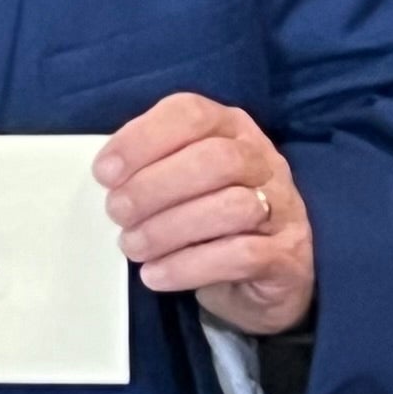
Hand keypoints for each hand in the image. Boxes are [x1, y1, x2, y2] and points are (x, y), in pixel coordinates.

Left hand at [98, 94, 314, 336]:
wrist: (263, 278)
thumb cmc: (206, 218)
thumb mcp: (179, 180)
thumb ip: (148, 167)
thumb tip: (106, 178)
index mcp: (230, 129)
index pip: (190, 114)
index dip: (142, 139)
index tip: (104, 173)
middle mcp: (263, 161)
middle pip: (214, 159)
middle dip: (154, 186)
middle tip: (118, 212)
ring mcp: (283, 208)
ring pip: (230, 207)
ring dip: (168, 228)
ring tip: (133, 246)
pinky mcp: (288, 256)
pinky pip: (241, 256)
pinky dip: (189, 266)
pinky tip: (157, 273)